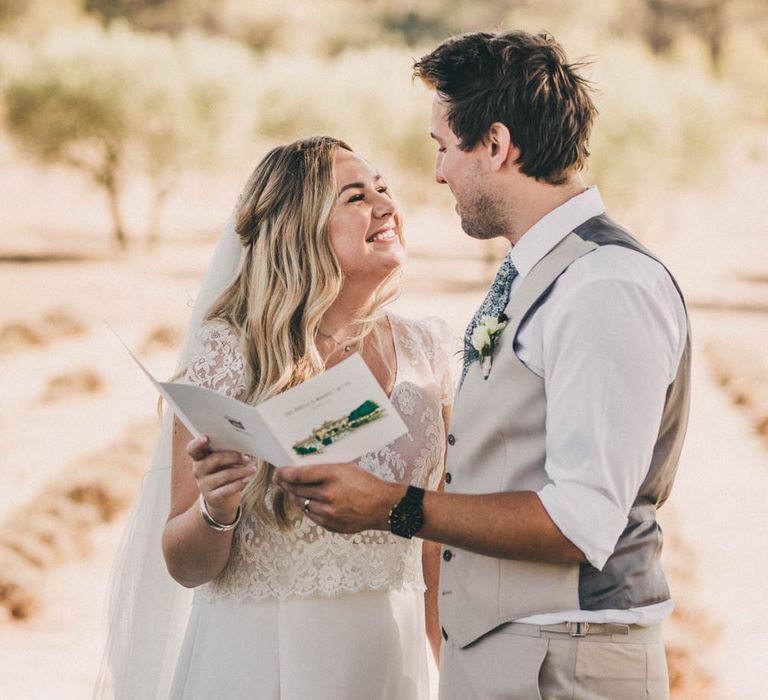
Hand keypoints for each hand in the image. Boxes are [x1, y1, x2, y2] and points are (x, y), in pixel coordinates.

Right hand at [186, 435, 255, 523]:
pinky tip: (247, 479)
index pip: (192, 449)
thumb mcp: (224, 461)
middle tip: (246, 458)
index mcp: (199, 458)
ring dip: (241, 471)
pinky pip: (227, 490)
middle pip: (215, 459)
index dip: (197, 443)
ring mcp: (203, 485)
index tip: (206, 438)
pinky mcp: (211, 497)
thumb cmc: (224, 471)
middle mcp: (198, 470)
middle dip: (234, 457)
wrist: (220, 498)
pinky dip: (239, 484)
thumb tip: (245, 449)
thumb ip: (229, 452)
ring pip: (225, 475)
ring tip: (252, 469)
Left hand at [273, 463, 403, 533]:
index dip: (285, 473)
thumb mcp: (345, 468)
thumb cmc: (366, 483)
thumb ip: (323, 470)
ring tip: (291, 490)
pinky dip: (307, 507)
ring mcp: (328, 512)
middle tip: (279, 480)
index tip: (278, 471)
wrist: (383, 506)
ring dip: (295, 496)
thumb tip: (301, 470)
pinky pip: (311, 515)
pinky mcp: (330, 525)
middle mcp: (328, 495)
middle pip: (297, 490)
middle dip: (285, 484)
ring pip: (301, 504)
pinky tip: (307, 501)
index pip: (300, 475)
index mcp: (333, 476)